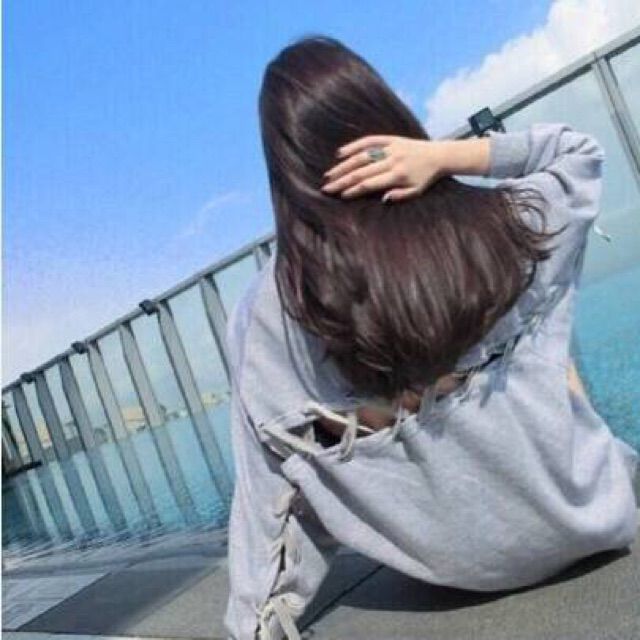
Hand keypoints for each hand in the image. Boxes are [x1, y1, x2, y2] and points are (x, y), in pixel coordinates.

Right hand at [320, 134, 444, 201]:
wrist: (439, 155)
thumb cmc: (426, 178)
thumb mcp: (416, 192)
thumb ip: (400, 196)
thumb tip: (383, 200)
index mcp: (397, 176)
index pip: (369, 184)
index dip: (353, 190)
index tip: (340, 196)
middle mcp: (392, 161)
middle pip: (361, 171)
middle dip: (342, 180)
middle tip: (327, 188)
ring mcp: (390, 148)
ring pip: (362, 156)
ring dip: (343, 166)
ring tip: (329, 174)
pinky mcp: (391, 139)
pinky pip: (370, 140)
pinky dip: (354, 146)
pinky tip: (340, 153)